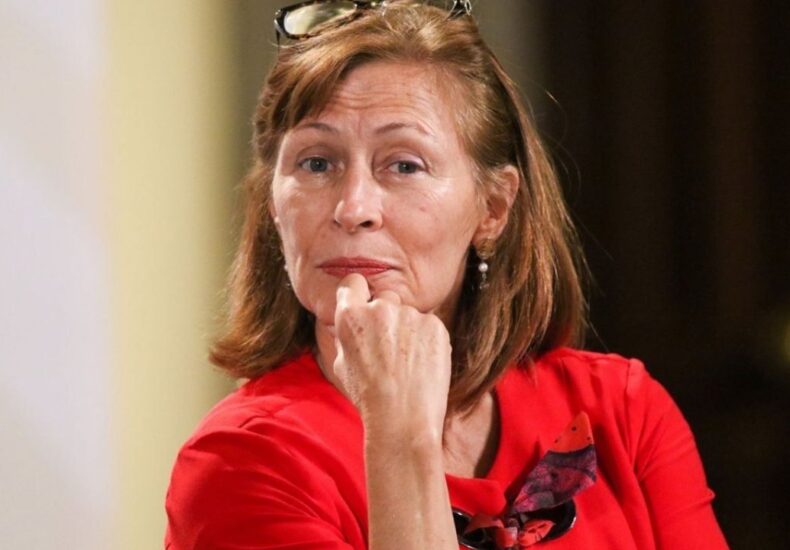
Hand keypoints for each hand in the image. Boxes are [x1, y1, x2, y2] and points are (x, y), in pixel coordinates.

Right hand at [331, 273, 451, 440]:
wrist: (403, 418)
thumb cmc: (369, 397)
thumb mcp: (342, 365)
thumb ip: (346, 336)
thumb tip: (349, 323)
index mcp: (350, 317)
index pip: (353, 283)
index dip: (358, 293)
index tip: (363, 303)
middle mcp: (379, 309)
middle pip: (384, 297)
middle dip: (386, 316)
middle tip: (389, 348)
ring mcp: (409, 314)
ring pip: (409, 314)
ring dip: (408, 330)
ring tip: (407, 364)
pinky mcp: (434, 324)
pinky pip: (429, 325)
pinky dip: (427, 340)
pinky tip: (422, 364)